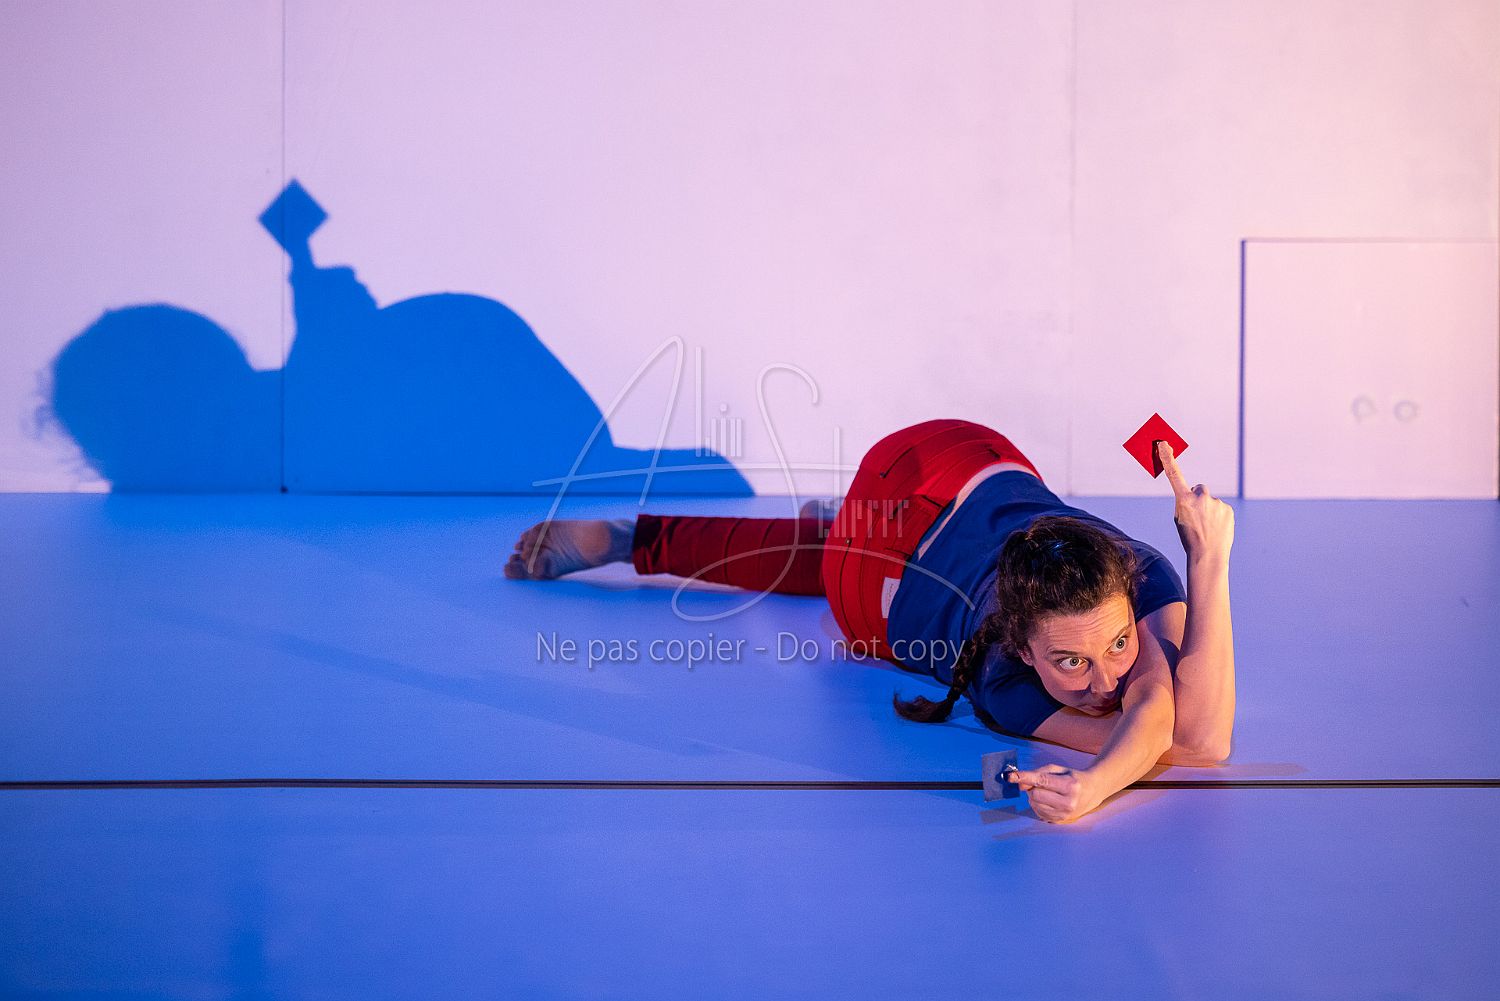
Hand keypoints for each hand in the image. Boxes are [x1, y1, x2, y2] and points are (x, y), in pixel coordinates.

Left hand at [1006, 763, 1100, 823]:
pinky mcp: (1060, 821)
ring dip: (1034, 797)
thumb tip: (1020, 783)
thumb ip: (1038, 773)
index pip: (1042, 781)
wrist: (1091, 791)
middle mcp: (1068, 802)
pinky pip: (1038, 813)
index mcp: (1069, 785)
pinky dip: (1038, 805)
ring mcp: (1064, 814)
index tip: (1010, 777)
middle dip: (1032, 788)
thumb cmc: (1072, 777)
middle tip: (1039, 784)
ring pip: (1035, 805)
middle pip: (1035, 794)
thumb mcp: (1057, 769)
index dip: (1024, 778)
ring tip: (1046, 792)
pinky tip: (1047, 800)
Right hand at [1156, 440, 1233, 562]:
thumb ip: (1186, 503)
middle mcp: (1201, 498)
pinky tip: (1216, 530)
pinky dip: (1219, 517)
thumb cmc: (1190, 538)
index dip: (1168, 458)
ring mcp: (1217, 503)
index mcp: (1184, 500)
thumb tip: (1198, 496)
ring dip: (1209, 511)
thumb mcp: (1180, 519)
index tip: (1163, 444)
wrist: (1208, 556)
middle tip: (1197, 517)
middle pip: (1199, 489)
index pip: (1174, 475)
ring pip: (1210, 502)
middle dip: (1198, 498)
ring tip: (1207, 528)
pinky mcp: (1228, 509)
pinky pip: (1221, 509)